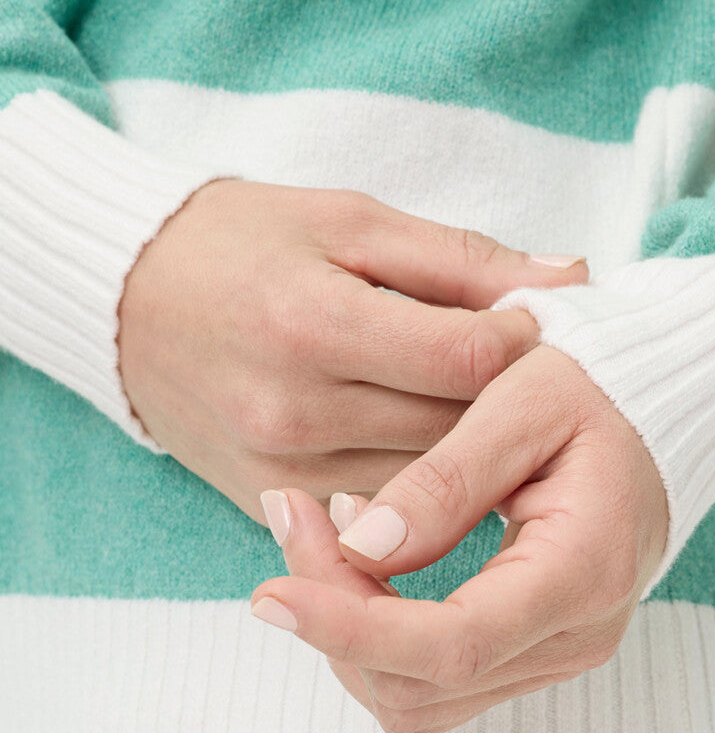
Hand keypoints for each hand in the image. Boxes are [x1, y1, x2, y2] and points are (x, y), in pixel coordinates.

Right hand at [118, 179, 587, 518]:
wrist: (124, 303)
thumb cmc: (239, 244)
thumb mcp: (349, 221)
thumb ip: (462, 259)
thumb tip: (572, 280)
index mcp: (314, 322)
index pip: (469, 356)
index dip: (528, 338)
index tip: (545, 320)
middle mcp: (295, 410)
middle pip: (456, 426)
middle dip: (511, 397)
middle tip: (540, 371)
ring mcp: (280, 469)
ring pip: (428, 480)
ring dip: (473, 448)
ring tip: (492, 408)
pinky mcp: (269, 503)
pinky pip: (379, 511)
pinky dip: (419, 483)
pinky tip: (433, 448)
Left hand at [249, 346, 668, 732]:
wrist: (656, 418)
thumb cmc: (597, 392)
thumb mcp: (524, 399)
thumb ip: (446, 478)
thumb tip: (362, 547)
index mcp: (584, 571)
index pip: (453, 645)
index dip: (350, 631)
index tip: (270, 596)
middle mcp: (576, 637)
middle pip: (418, 685)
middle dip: (334, 616)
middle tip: (293, 514)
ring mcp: (557, 657)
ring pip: (415, 702)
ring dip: (347, 634)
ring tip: (323, 531)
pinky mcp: (532, 657)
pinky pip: (431, 688)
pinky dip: (377, 643)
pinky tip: (365, 568)